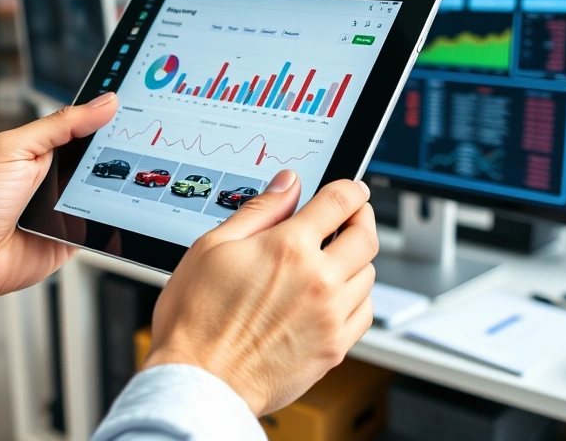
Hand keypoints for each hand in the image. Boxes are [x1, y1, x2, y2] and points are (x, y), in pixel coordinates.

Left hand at [0, 92, 118, 305]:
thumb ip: (59, 125)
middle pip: (103, 160)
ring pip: (109, 193)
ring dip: (119, 188)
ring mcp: (68, 208)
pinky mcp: (74, 237)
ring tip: (134, 176)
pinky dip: (115, 221)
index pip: (87, 128)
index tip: (138, 105)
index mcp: (45, 149)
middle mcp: (59, 177)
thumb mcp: (15, 148)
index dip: (111, 118)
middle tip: (145, 142)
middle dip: (122, 153)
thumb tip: (102, 103)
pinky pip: (105, 227)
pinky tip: (124, 210)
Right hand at [144, 170, 377, 415]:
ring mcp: (330, 316)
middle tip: (353, 216)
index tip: (353, 190)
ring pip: (369, 275)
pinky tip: (335, 297)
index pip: (340, 202)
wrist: (198, 381)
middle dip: (363, 218)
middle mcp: (318, 280)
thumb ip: (259, 211)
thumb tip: (287, 184)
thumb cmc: (196, 320)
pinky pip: (364, 314)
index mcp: (288, 248)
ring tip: (336, 259)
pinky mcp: (334, 349)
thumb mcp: (212, 247)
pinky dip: (357, 299)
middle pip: (366, 236)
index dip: (351, 189)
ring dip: (357, 260)